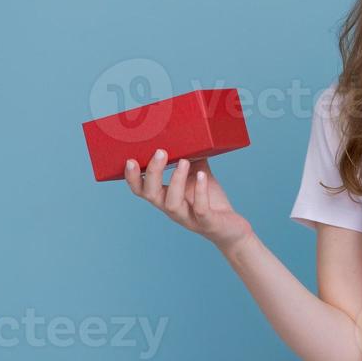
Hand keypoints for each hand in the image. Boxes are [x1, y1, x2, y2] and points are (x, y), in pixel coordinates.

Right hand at [124, 150, 254, 254]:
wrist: (231, 227)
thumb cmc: (211, 200)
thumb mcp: (199, 175)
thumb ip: (192, 158)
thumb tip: (188, 133)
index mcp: (166, 197)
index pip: (142, 190)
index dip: (132, 178)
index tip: (130, 160)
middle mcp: (172, 209)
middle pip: (152, 195)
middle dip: (153, 174)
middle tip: (160, 152)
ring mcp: (188, 218)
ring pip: (172, 203)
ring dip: (176, 180)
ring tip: (183, 161)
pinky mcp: (207, 222)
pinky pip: (200, 209)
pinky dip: (200, 192)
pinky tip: (202, 175)